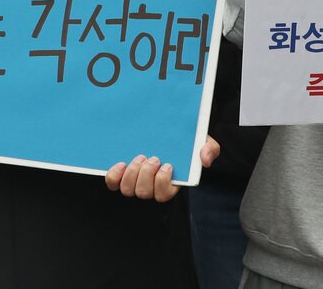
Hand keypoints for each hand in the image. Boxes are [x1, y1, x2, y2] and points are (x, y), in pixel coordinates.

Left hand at [105, 136, 219, 202]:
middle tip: (152, 158)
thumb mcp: (202, 140)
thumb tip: (205, 159)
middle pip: (144, 193)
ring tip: (139, 157)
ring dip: (132, 174)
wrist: (166, 128)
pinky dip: (114, 175)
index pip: (164, 194)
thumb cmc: (184, 140)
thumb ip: (210, 148)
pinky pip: (113, 183)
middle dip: (147, 175)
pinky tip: (121, 163)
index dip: (163, 182)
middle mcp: (151, 185)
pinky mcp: (120, 174)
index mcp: (170, 182)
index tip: (167, 164)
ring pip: (128, 190)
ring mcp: (134, 180)